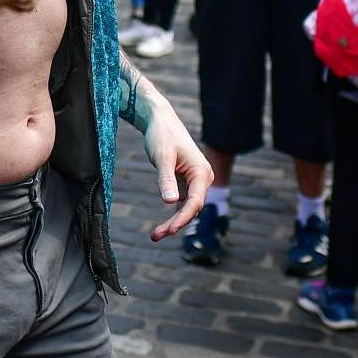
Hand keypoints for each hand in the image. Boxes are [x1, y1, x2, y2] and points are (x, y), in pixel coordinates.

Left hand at [143, 103, 211, 241]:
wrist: (159, 120)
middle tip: (156, 236)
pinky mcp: (185, 182)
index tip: (169, 230)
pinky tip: (161, 227)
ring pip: (186, 208)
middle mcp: (202, 178)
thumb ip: (166, 179)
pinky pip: (181, 203)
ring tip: (155, 235)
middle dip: (175, 224)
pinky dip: (172, 214)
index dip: (182, 218)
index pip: (195, 202)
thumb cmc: (162, 135)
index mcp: (201, 172)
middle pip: (192, 208)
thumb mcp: (162, 157)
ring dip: (173, 222)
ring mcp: (194, 181)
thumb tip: (170, 202)